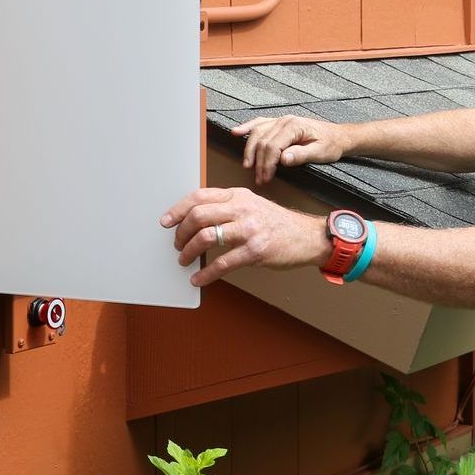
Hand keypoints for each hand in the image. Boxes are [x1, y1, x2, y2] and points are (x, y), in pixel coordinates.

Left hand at [160, 187, 329, 286]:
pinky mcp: (255, 251)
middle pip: (199, 215)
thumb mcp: (253, 205)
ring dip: (189, 252)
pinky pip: (222, 264)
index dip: (178, 209)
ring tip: (185, 260)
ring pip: (206, 237)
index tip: (166, 221)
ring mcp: (249, 229)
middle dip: (181, 233)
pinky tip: (199, 278)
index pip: (200, 196)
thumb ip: (228, 207)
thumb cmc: (278, 223)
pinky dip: (206, 274)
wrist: (307, 237)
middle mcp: (243, 209)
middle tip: (178, 244)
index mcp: (239, 195)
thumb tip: (196, 219)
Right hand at [232, 115, 349, 184]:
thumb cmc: (331, 144)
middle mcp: (284, 120)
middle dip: (259, 162)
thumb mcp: (321, 153)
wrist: (338, 136)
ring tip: (248, 166)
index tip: (266, 178)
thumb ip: (302, 155)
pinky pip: (259, 124)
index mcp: (294, 126)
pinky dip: (247, 128)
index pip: (272, 146)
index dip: (267, 164)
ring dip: (250, 150)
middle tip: (260, 179)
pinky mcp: (278, 123)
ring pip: (257, 133)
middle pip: (262, 141)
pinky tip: (236, 132)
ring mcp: (280, 120)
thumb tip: (283, 159)